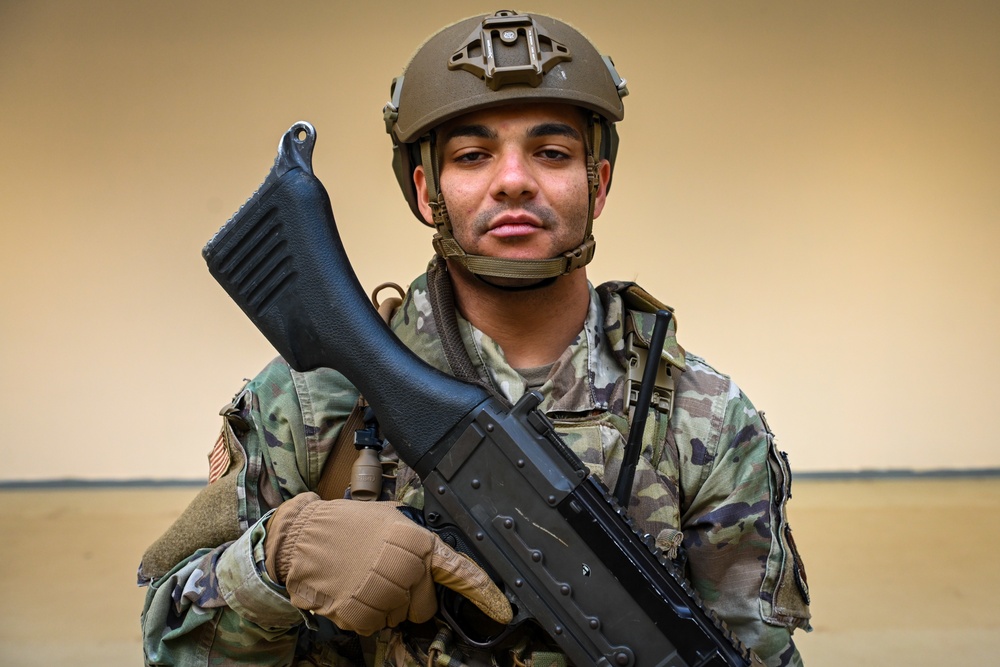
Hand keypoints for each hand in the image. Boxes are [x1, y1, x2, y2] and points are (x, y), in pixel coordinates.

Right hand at [264, 492, 511, 635]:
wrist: (302, 538)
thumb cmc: (346, 525)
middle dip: (409, 595)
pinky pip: (376, 626)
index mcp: (417, 543)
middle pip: (425, 604)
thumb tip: (438, 559)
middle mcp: (406, 570)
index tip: (502, 611)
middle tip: (383, 572)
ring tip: (363, 578)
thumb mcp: (391, 518)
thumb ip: (419, 540)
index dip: (484, 593)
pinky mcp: (362, 616)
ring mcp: (384, 595)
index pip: (460, 572)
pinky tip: (352, 590)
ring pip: (400, 617)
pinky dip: (365, 614)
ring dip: (385, 604)